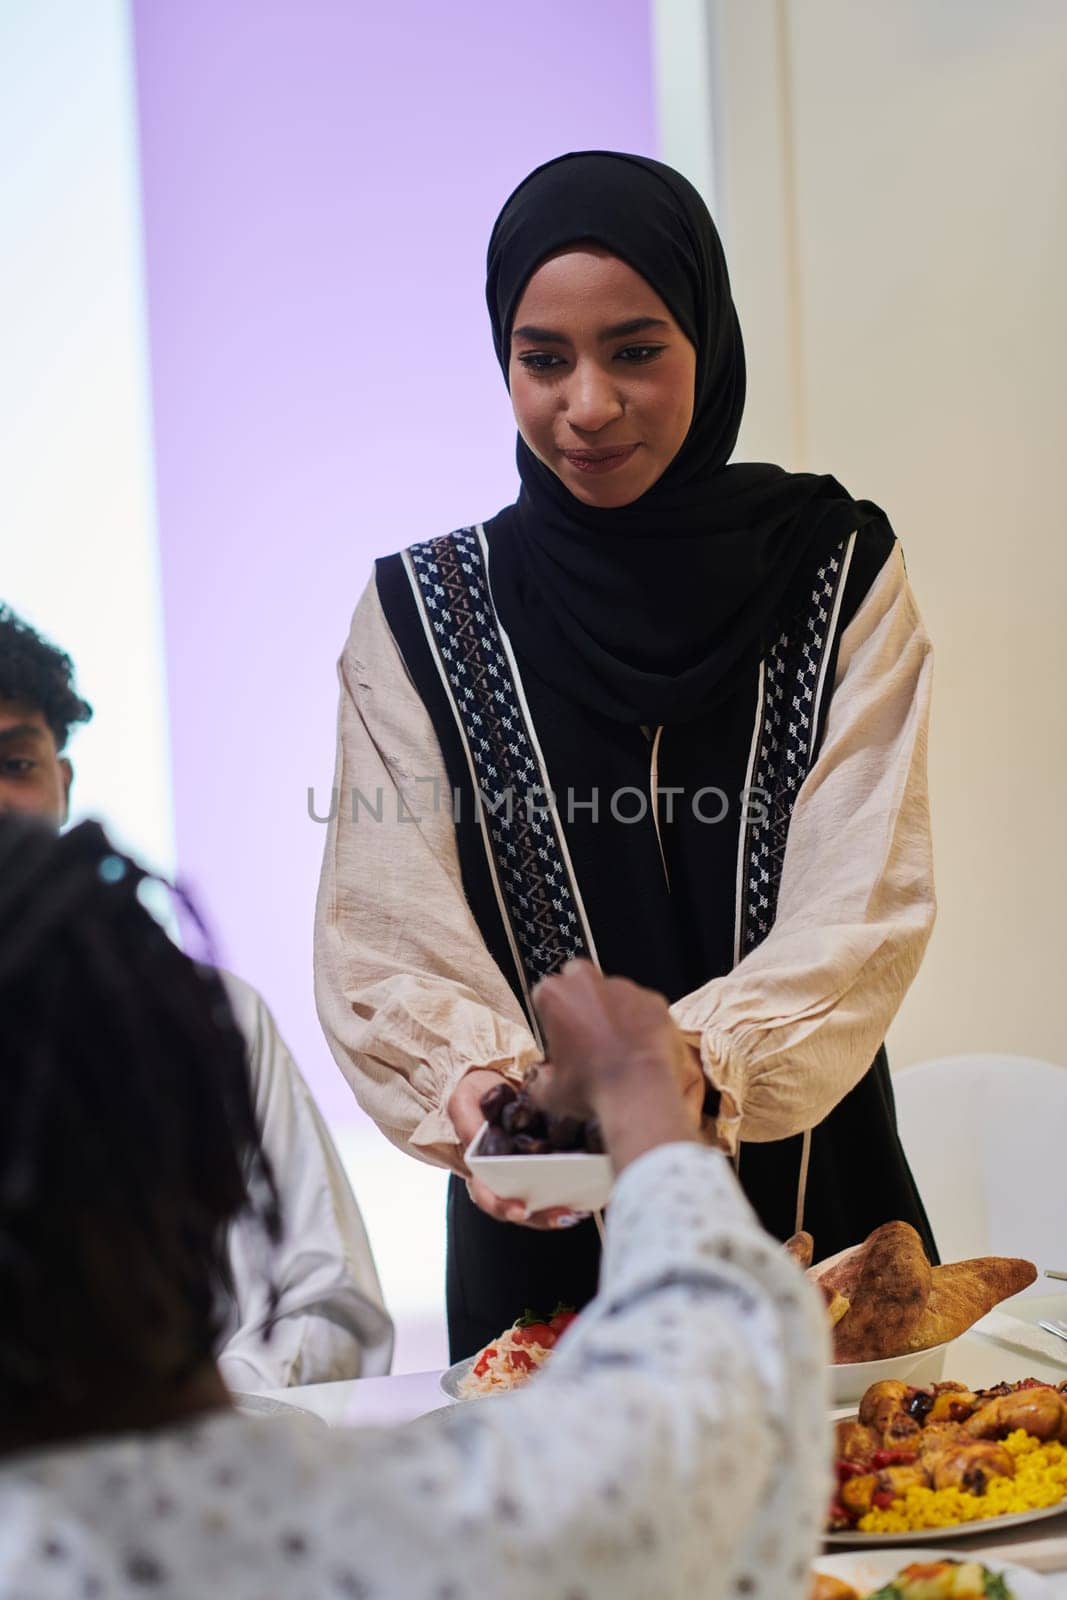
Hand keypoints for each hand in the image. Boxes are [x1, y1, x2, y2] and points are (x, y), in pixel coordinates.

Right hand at [447, 1068, 582, 1229]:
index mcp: (483, 1172)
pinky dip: (580, 1189)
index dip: (504, 1207)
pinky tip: (596, 1187)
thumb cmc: (477, 1094)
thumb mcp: (463, 1102)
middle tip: (565, 1213)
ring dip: (566, 1209)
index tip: (522, 1209)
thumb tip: (477, 1138)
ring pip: (548, 1202)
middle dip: (545, 1216)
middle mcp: (509, 1178)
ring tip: (583, 1207)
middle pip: (526, 1209)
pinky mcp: (554, 1162)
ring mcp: (532, 1174)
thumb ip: (466, 1121)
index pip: (489, 1198)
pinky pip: (567, 1182)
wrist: (500, 1079)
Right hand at [530, 960, 701, 1172]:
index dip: (552, 1015)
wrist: (640, 1094)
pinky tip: (641, 1051)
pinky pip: (645, 1008)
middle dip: (581, 998)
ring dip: (614, 1012)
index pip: (545, 993)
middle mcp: (588, 983)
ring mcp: (625, 988)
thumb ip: (540, 1080)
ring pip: (615, 992)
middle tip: (586, 1032)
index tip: (559, 1035)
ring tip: (618, 1048)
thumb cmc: (592, 1090)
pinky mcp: (655, 1001)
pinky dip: (643, 1023)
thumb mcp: (550, 1094)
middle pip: (579, 978)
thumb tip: (541, 1080)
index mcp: (554, 995)